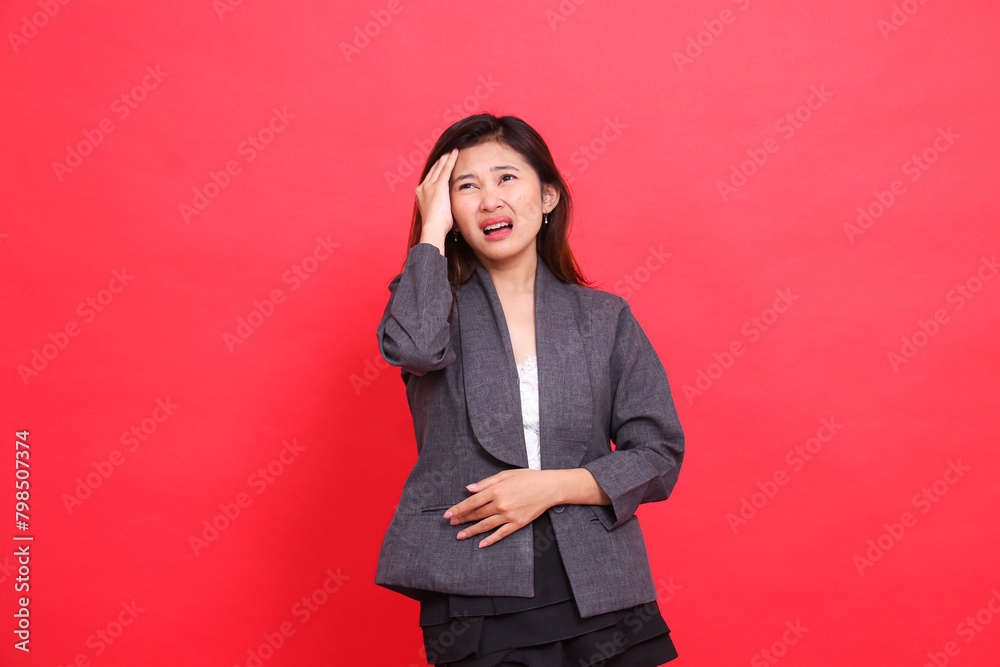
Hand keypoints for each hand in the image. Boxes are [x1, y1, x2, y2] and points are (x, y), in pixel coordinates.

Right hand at [415, 148, 458, 245]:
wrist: (433, 228)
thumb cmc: (436, 226)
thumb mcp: (435, 214)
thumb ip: (439, 207)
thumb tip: (446, 211)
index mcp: (420, 194)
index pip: (429, 178)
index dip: (435, 170)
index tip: (439, 165)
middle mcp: (423, 187)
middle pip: (433, 170)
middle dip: (440, 162)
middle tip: (446, 154)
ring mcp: (430, 186)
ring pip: (439, 167)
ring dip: (445, 158)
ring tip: (451, 151)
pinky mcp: (439, 186)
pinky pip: (446, 169)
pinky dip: (451, 160)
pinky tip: (455, 153)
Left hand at [443, 469, 560, 547]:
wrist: (549, 487)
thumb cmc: (528, 478)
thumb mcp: (505, 474)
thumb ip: (486, 482)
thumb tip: (469, 488)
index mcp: (496, 490)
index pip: (472, 502)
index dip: (458, 509)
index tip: (448, 514)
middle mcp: (500, 504)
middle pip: (477, 514)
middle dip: (462, 519)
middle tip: (452, 524)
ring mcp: (509, 515)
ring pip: (485, 526)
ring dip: (471, 531)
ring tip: (460, 535)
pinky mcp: (517, 523)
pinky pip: (501, 534)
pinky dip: (490, 540)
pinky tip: (481, 544)